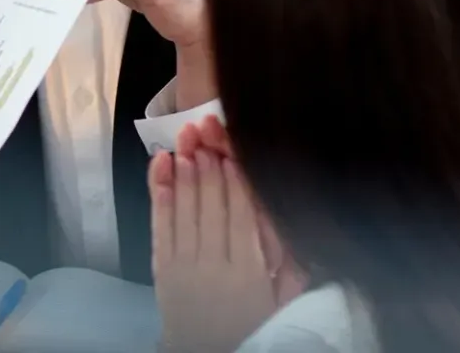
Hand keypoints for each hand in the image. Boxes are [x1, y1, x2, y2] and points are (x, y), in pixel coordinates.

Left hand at [175, 118, 306, 308]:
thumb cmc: (250, 325)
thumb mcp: (281, 302)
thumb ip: (292, 269)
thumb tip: (299, 227)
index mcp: (249, 274)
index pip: (243, 220)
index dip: (236, 185)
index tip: (232, 156)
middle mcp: (214, 267)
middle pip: (211, 208)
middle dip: (207, 167)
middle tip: (204, 133)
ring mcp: (184, 266)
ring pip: (184, 212)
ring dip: (184, 174)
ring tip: (185, 143)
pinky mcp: (161, 267)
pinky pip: (160, 226)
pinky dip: (160, 194)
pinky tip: (161, 167)